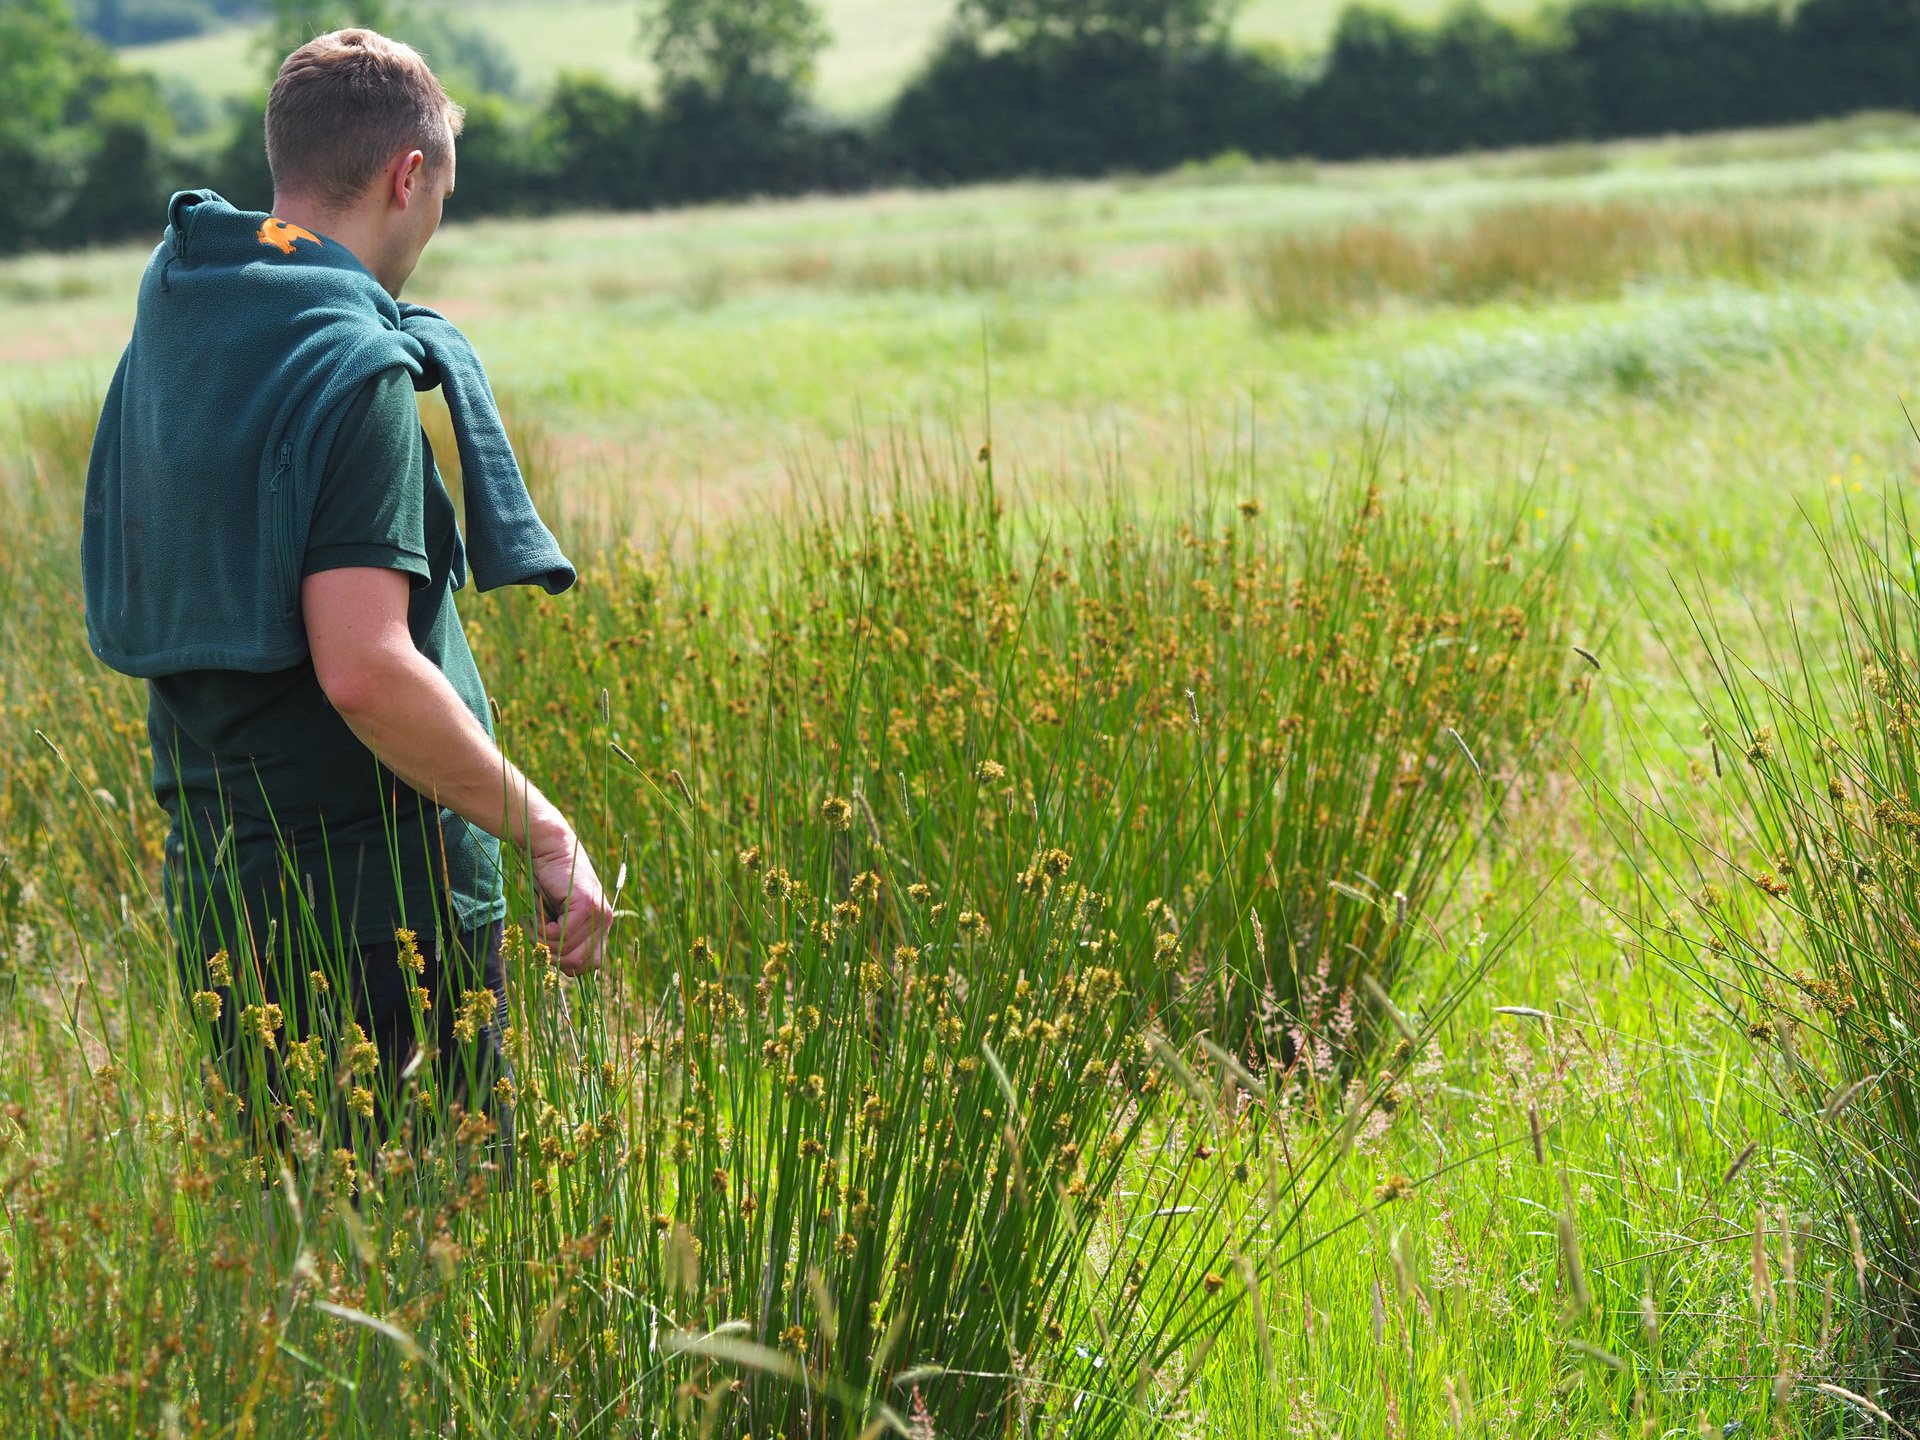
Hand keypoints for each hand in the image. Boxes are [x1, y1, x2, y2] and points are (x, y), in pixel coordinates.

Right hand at [530, 821, 613, 975]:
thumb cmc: (547, 885)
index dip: (564, 964)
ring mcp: (599, 914)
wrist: (548, 850)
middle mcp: (605, 921)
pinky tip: (531, 916)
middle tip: (534, 934)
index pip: (589, 966)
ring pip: (564, 950)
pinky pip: (559, 935)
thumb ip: (565, 942)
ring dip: (539, 940)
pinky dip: (538, 930)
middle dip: (550, 956)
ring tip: (530, 921)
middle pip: (577, 963)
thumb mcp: (557, 920)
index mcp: (601, 927)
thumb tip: (564, 970)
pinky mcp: (586, 906)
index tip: (546, 947)